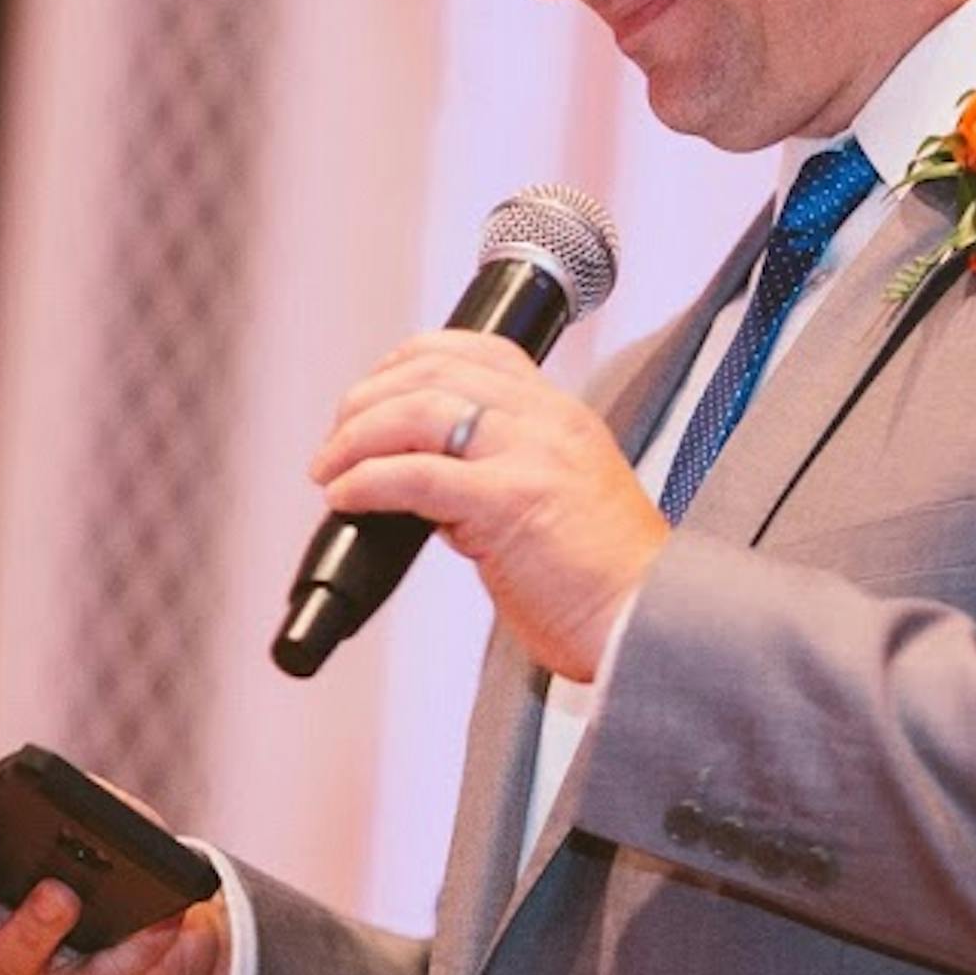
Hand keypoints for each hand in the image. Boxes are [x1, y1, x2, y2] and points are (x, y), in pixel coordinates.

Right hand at [0, 758, 231, 974]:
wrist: (167, 934)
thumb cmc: (114, 862)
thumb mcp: (103, 818)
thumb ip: (88, 807)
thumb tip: (86, 813)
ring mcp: (7, 971)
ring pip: (2, 958)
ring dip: (31, 926)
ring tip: (61, 895)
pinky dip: (130, 955)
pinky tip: (159, 926)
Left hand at [308, 328, 665, 681]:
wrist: (645, 623)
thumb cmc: (600, 581)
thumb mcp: (558, 497)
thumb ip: (502, 473)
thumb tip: (428, 483)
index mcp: (561, 414)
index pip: (478, 350)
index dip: (409, 359)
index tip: (371, 390)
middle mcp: (547, 420)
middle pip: (434, 371)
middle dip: (367, 400)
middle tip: (335, 440)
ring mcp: (530, 455)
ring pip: (417, 411)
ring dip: (355, 439)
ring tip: (330, 470)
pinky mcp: (509, 501)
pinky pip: (416, 474)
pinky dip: (366, 481)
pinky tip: (345, 498)